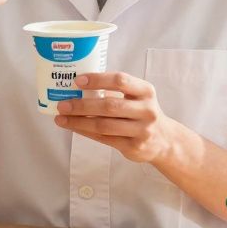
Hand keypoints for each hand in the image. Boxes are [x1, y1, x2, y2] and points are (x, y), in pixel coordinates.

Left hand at [54, 72, 181, 165]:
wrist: (165, 140)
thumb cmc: (142, 112)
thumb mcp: (137, 96)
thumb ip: (115, 90)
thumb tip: (78, 87)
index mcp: (145, 91)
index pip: (120, 80)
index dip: (97, 80)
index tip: (77, 81)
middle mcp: (146, 110)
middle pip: (109, 105)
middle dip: (82, 105)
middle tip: (62, 104)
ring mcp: (142, 130)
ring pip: (104, 125)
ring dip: (79, 121)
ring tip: (61, 118)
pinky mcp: (134, 147)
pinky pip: (104, 139)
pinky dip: (85, 132)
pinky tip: (74, 127)